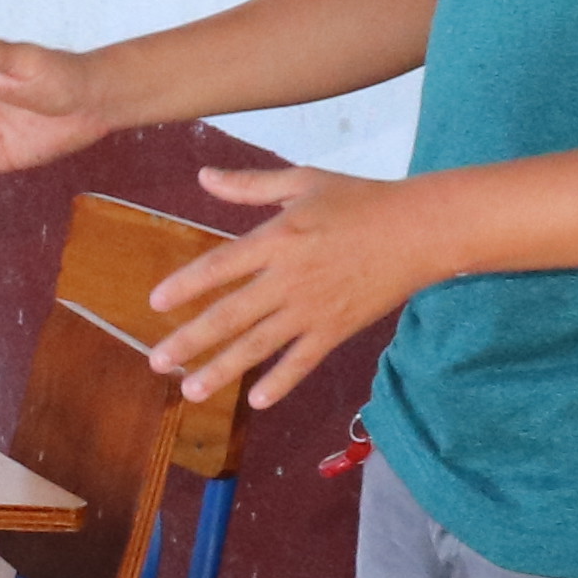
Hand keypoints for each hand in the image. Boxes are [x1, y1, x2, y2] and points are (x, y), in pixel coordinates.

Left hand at [145, 164, 437, 413]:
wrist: (422, 230)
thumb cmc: (361, 200)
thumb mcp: (304, 182)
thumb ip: (251, 185)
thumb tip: (203, 176)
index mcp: (277, 238)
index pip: (220, 266)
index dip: (186, 285)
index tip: (155, 302)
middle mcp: (289, 278)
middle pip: (231, 315)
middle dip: (190, 340)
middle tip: (156, 362)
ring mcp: (313, 308)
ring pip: (259, 345)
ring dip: (222, 370)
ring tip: (190, 390)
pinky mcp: (337, 328)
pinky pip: (302, 360)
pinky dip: (280, 381)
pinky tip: (256, 401)